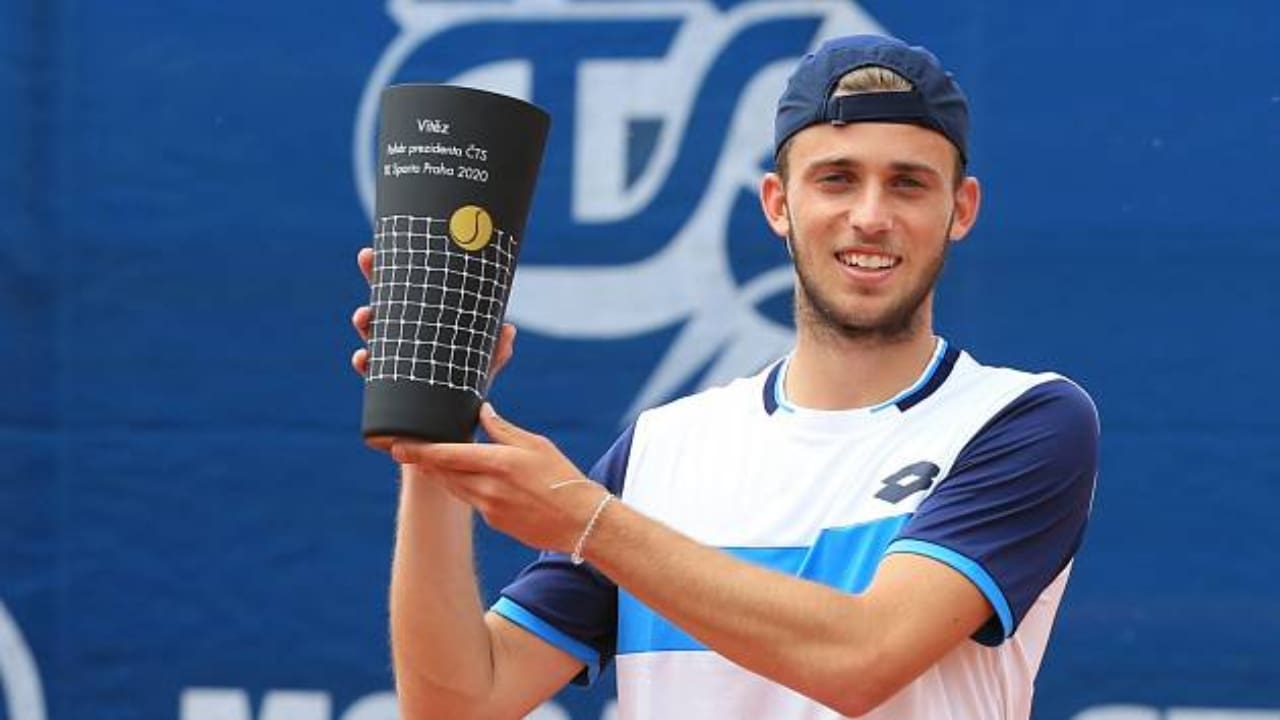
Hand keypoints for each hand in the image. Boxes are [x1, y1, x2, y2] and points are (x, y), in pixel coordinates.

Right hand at [350, 247, 516, 380]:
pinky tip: (362, 357)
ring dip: (364, 322)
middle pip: (383, 305)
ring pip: (372, 335)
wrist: (455, 430)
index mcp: (421, 328)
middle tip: (366, 257)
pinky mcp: (387, 389)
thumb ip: (496, 351)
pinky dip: (364, 364)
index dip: (393, 272)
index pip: (405, 295)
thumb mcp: (482, 367)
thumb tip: (508, 329)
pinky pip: (371, 373)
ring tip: (364, 315)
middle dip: (373, 280)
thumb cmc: (466, 391)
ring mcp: (393, 362)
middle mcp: (403, 341)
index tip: (380, 248)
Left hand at [390, 404, 608, 553]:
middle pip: (443, 473)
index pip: (446, 455)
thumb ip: (503, 429)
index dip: (418, 451)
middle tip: (406, 450)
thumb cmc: (563, 478)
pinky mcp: (495, 522)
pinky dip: (467, 488)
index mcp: (496, 463)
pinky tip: (472, 480)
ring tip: (431, 462)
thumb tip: (483, 411)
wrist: (581, 522)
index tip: (397, 446)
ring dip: (442, 476)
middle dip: (425, 462)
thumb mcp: (536, 445)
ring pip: (454, 488)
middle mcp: (487, 488)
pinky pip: (473, 501)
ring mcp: (488, 509)